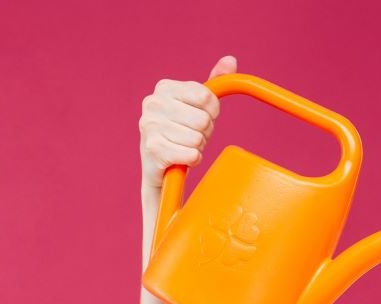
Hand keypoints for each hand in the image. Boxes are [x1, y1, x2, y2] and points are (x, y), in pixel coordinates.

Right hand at [139, 55, 236, 190]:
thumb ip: (214, 82)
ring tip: (185, 146)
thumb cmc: (181, 131)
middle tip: (191, 135)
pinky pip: (191, 155)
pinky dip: (192, 160)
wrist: (158, 167)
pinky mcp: (153, 150)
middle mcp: (153, 103)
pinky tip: (181, 158)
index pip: (207, 96)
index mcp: (165, 87)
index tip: (203, 116)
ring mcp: (150, 126)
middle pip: (203, 119)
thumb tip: (231, 59)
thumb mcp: (197, 104)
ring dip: (198, 147)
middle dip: (205, 132)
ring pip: (198, 138)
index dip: (212, 111)